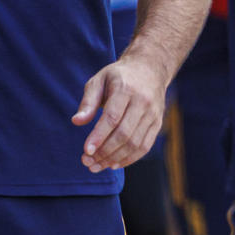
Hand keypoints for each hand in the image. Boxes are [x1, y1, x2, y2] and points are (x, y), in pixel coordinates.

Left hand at [73, 53, 167, 170]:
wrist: (150, 69)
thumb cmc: (118, 77)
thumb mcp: (99, 80)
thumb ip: (88, 101)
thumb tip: (77, 122)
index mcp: (126, 89)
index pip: (112, 117)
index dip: (99, 136)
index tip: (86, 151)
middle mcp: (143, 102)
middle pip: (124, 133)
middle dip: (104, 152)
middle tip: (87, 162)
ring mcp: (153, 114)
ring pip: (135, 143)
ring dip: (115, 158)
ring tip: (97, 166)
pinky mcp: (157, 123)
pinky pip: (145, 146)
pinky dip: (129, 159)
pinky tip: (114, 164)